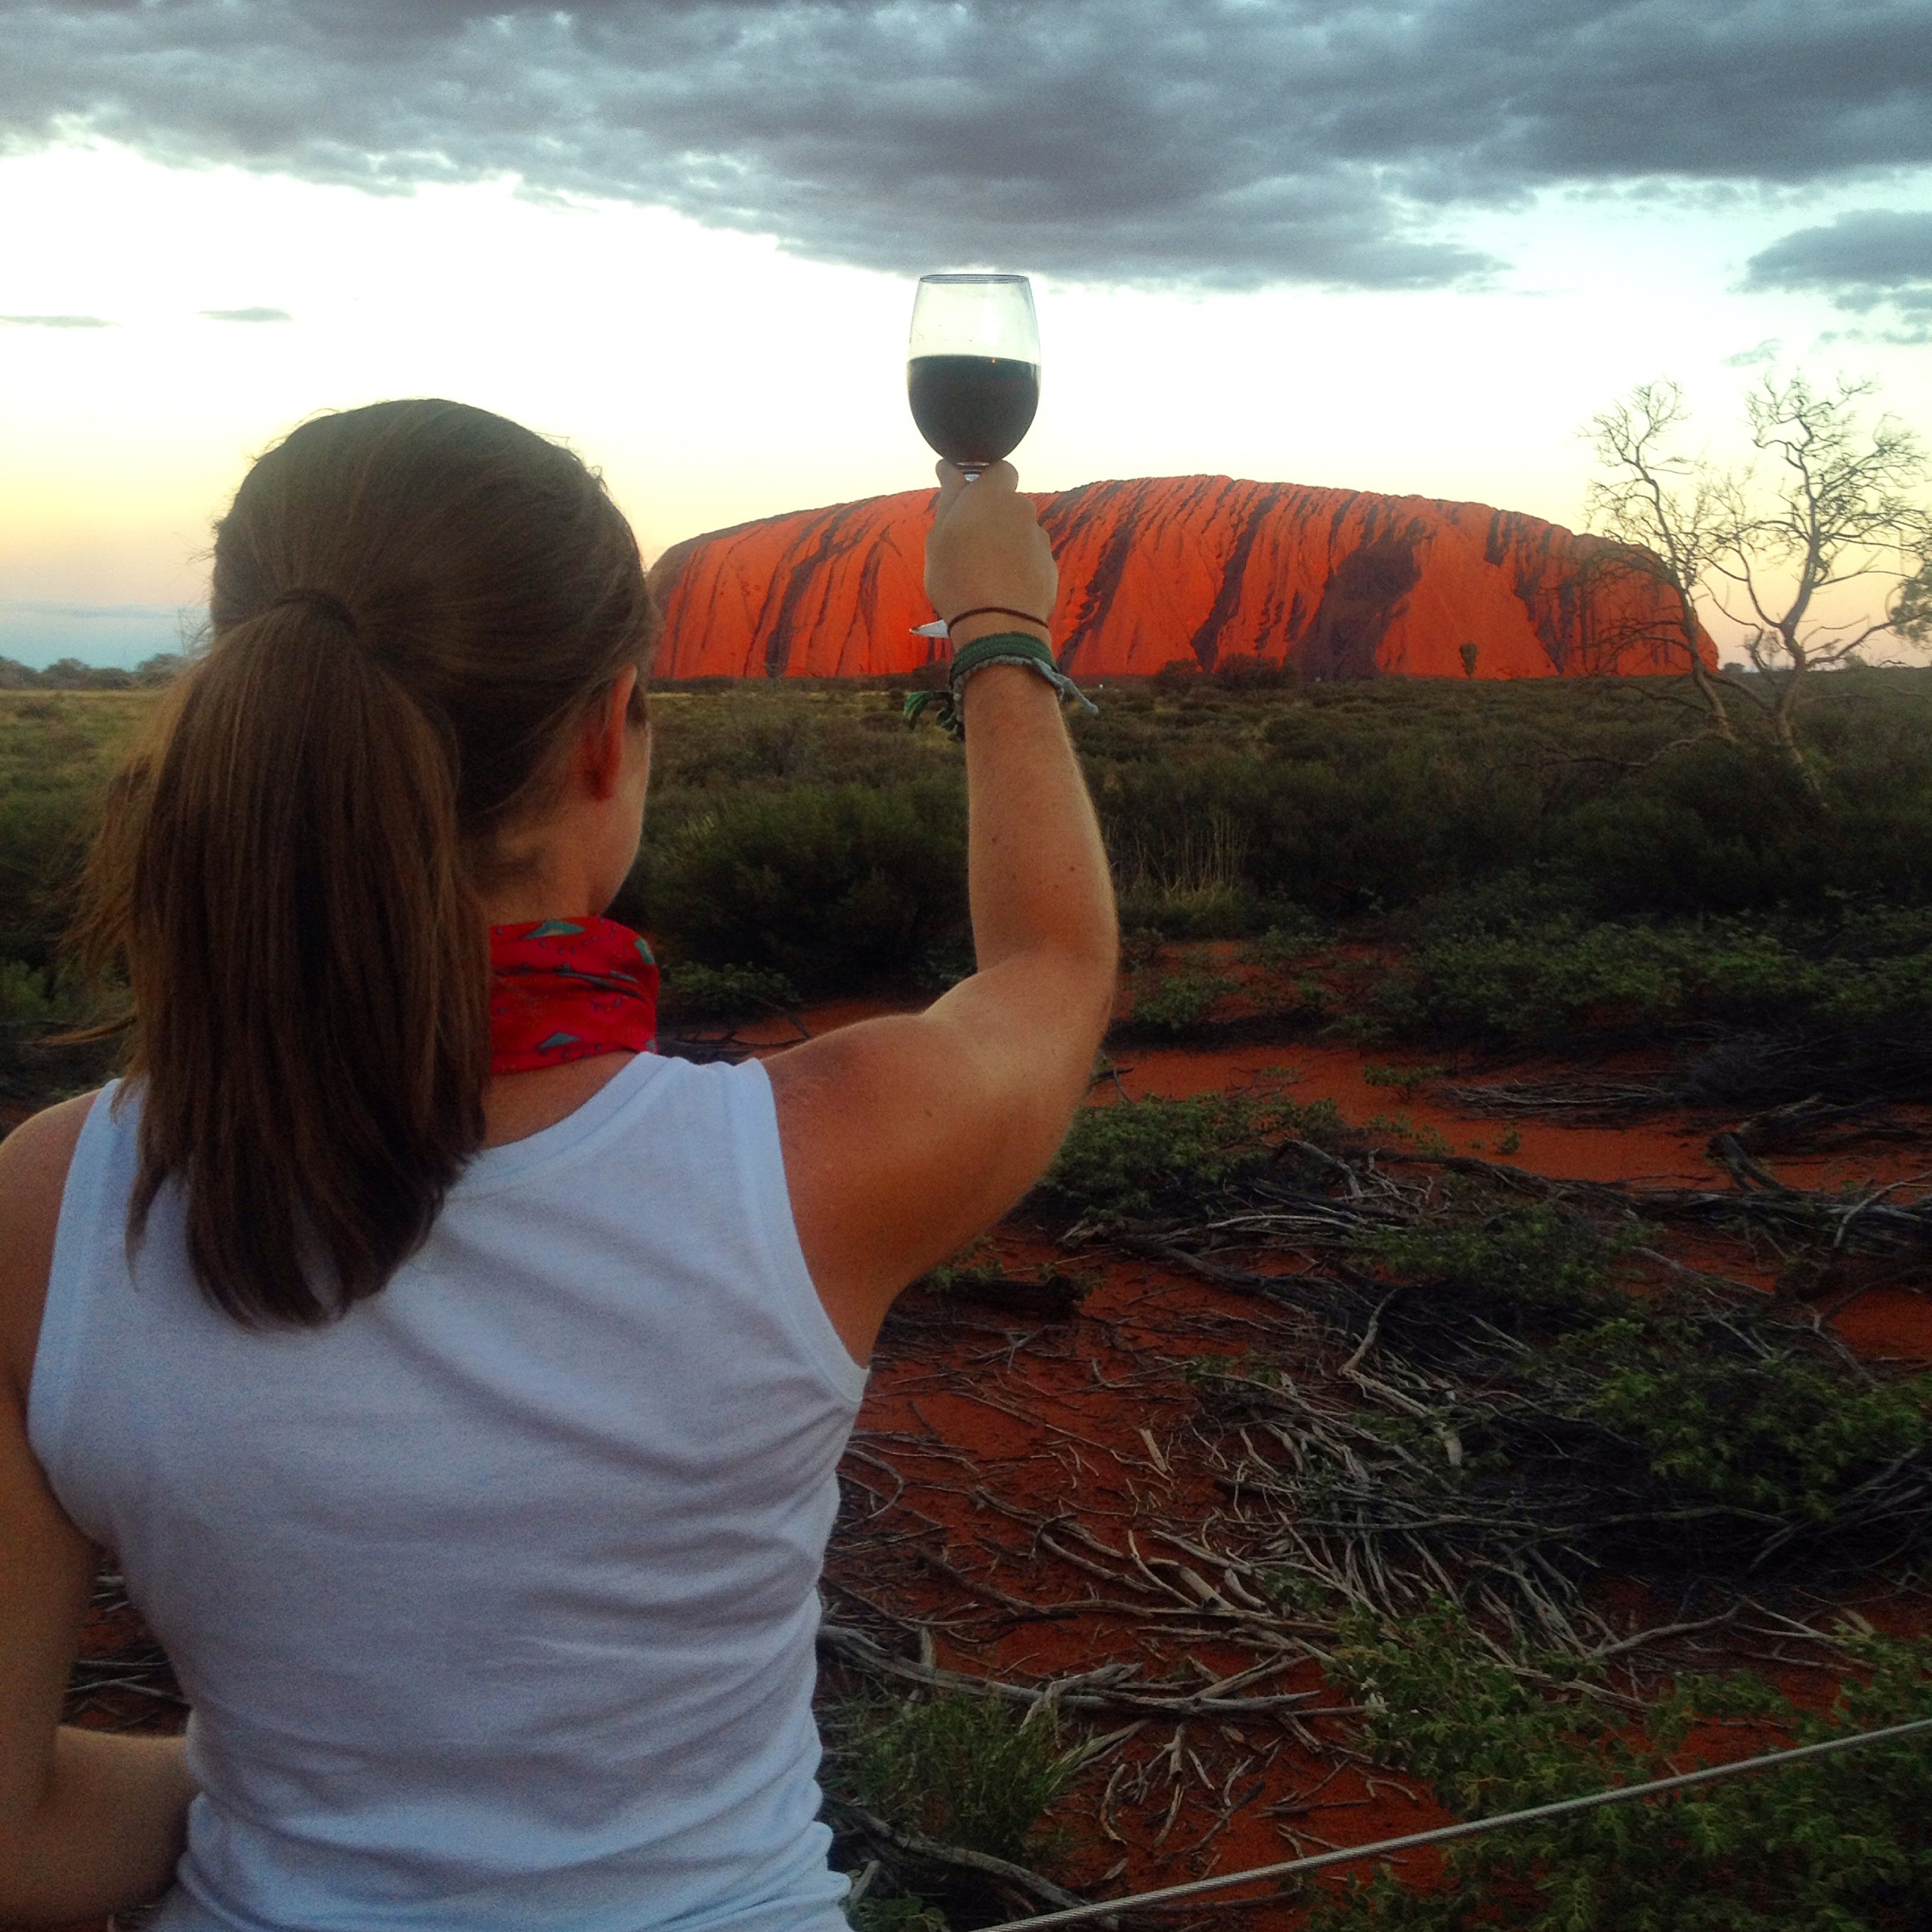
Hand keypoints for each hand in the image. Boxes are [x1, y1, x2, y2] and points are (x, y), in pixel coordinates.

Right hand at [924, 462, 1057, 645]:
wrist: (998, 625)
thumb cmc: (957, 576)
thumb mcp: (939, 536)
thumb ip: (949, 497)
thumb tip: (948, 467)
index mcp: (994, 495)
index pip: (1001, 469)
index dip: (987, 482)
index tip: (971, 501)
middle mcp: (1023, 511)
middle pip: (1010, 506)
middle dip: (995, 518)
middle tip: (970, 546)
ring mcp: (1040, 540)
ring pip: (1021, 534)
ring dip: (1008, 545)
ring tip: (986, 574)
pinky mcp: (1050, 568)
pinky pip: (1032, 560)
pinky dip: (1020, 568)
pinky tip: (1003, 590)